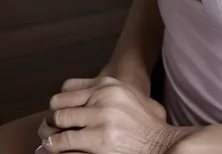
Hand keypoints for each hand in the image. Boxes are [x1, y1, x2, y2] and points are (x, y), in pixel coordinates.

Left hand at [37, 75, 192, 153]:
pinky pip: (65, 145)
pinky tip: (60, 151)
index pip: (66, 91)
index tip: (59, 117)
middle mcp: (102, 98)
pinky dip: (58, 148)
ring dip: (52, 136)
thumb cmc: (145, 121)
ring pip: (58, 125)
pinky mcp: (98, 142)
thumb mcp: (127, 95)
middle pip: (59, 107)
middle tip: (51, 131)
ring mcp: (100, 119)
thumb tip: (71, 94)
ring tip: (52, 144)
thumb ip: (106, 90)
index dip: (59, 106)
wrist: (161, 142)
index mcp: (108, 85)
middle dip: (52, 122)